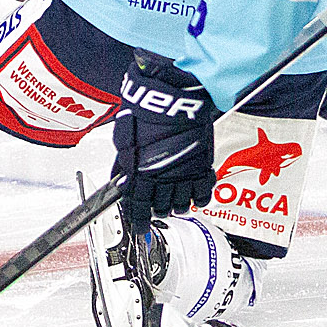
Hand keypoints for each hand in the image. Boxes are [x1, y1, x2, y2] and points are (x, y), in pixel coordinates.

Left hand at [113, 51, 218, 233]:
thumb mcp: (124, 139)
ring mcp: (184, 174)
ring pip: (182, 205)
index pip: (137, 207)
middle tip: (157, 208)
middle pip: (160, 208)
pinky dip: (200, 199)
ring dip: (177, 208)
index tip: (140, 229)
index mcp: (140, 173)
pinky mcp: (202, 166)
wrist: (173, 98)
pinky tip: (196, 196)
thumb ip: (124, 164)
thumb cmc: (147, 113)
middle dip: (157, 211)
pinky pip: (204, 192)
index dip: (138, 221)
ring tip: (176, 204)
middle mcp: (163, 178)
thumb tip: (121, 179)